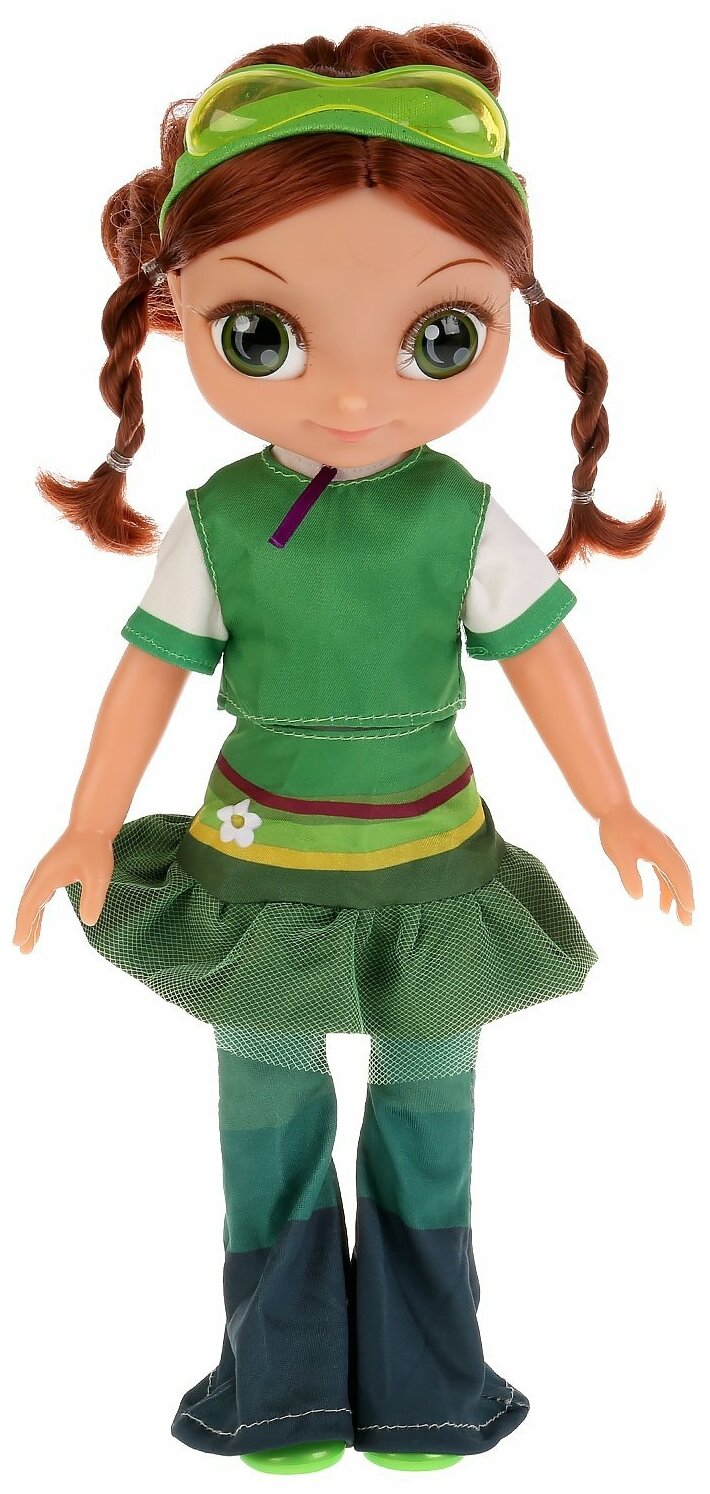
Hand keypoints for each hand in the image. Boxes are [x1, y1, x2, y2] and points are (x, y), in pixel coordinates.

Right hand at [13, 828, 114, 953]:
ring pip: (33, 902)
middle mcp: (41, 876)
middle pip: (27, 906)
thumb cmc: (95, 849)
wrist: (93, 826)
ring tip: (29, 942)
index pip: (30, 906)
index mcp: (46, 878)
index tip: (19, 943)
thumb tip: (89, 922)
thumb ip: (93, 899)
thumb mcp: (99, 876)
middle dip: (25, 928)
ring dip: (31, 921)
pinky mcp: (53, 872)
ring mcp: (46, 874)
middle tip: (23, 950)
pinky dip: (37, 910)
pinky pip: (40, 896)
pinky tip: (38, 918)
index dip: (24, 926)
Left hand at [599, 803, 693, 925]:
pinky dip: (667, 889)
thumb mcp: (618, 853)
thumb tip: (637, 897)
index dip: (684, 892)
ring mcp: (663, 850)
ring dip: (677, 897)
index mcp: (660, 848)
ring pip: (675, 877)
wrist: (613, 809)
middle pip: (681, 877)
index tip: (689, 909)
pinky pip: (666, 874)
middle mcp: (667, 849)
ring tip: (678, 919)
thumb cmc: (615, 829)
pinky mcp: (657, 853)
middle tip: (687, 923)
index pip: (677, 873)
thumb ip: (628, 874)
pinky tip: (663, 905)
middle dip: (685, 900)